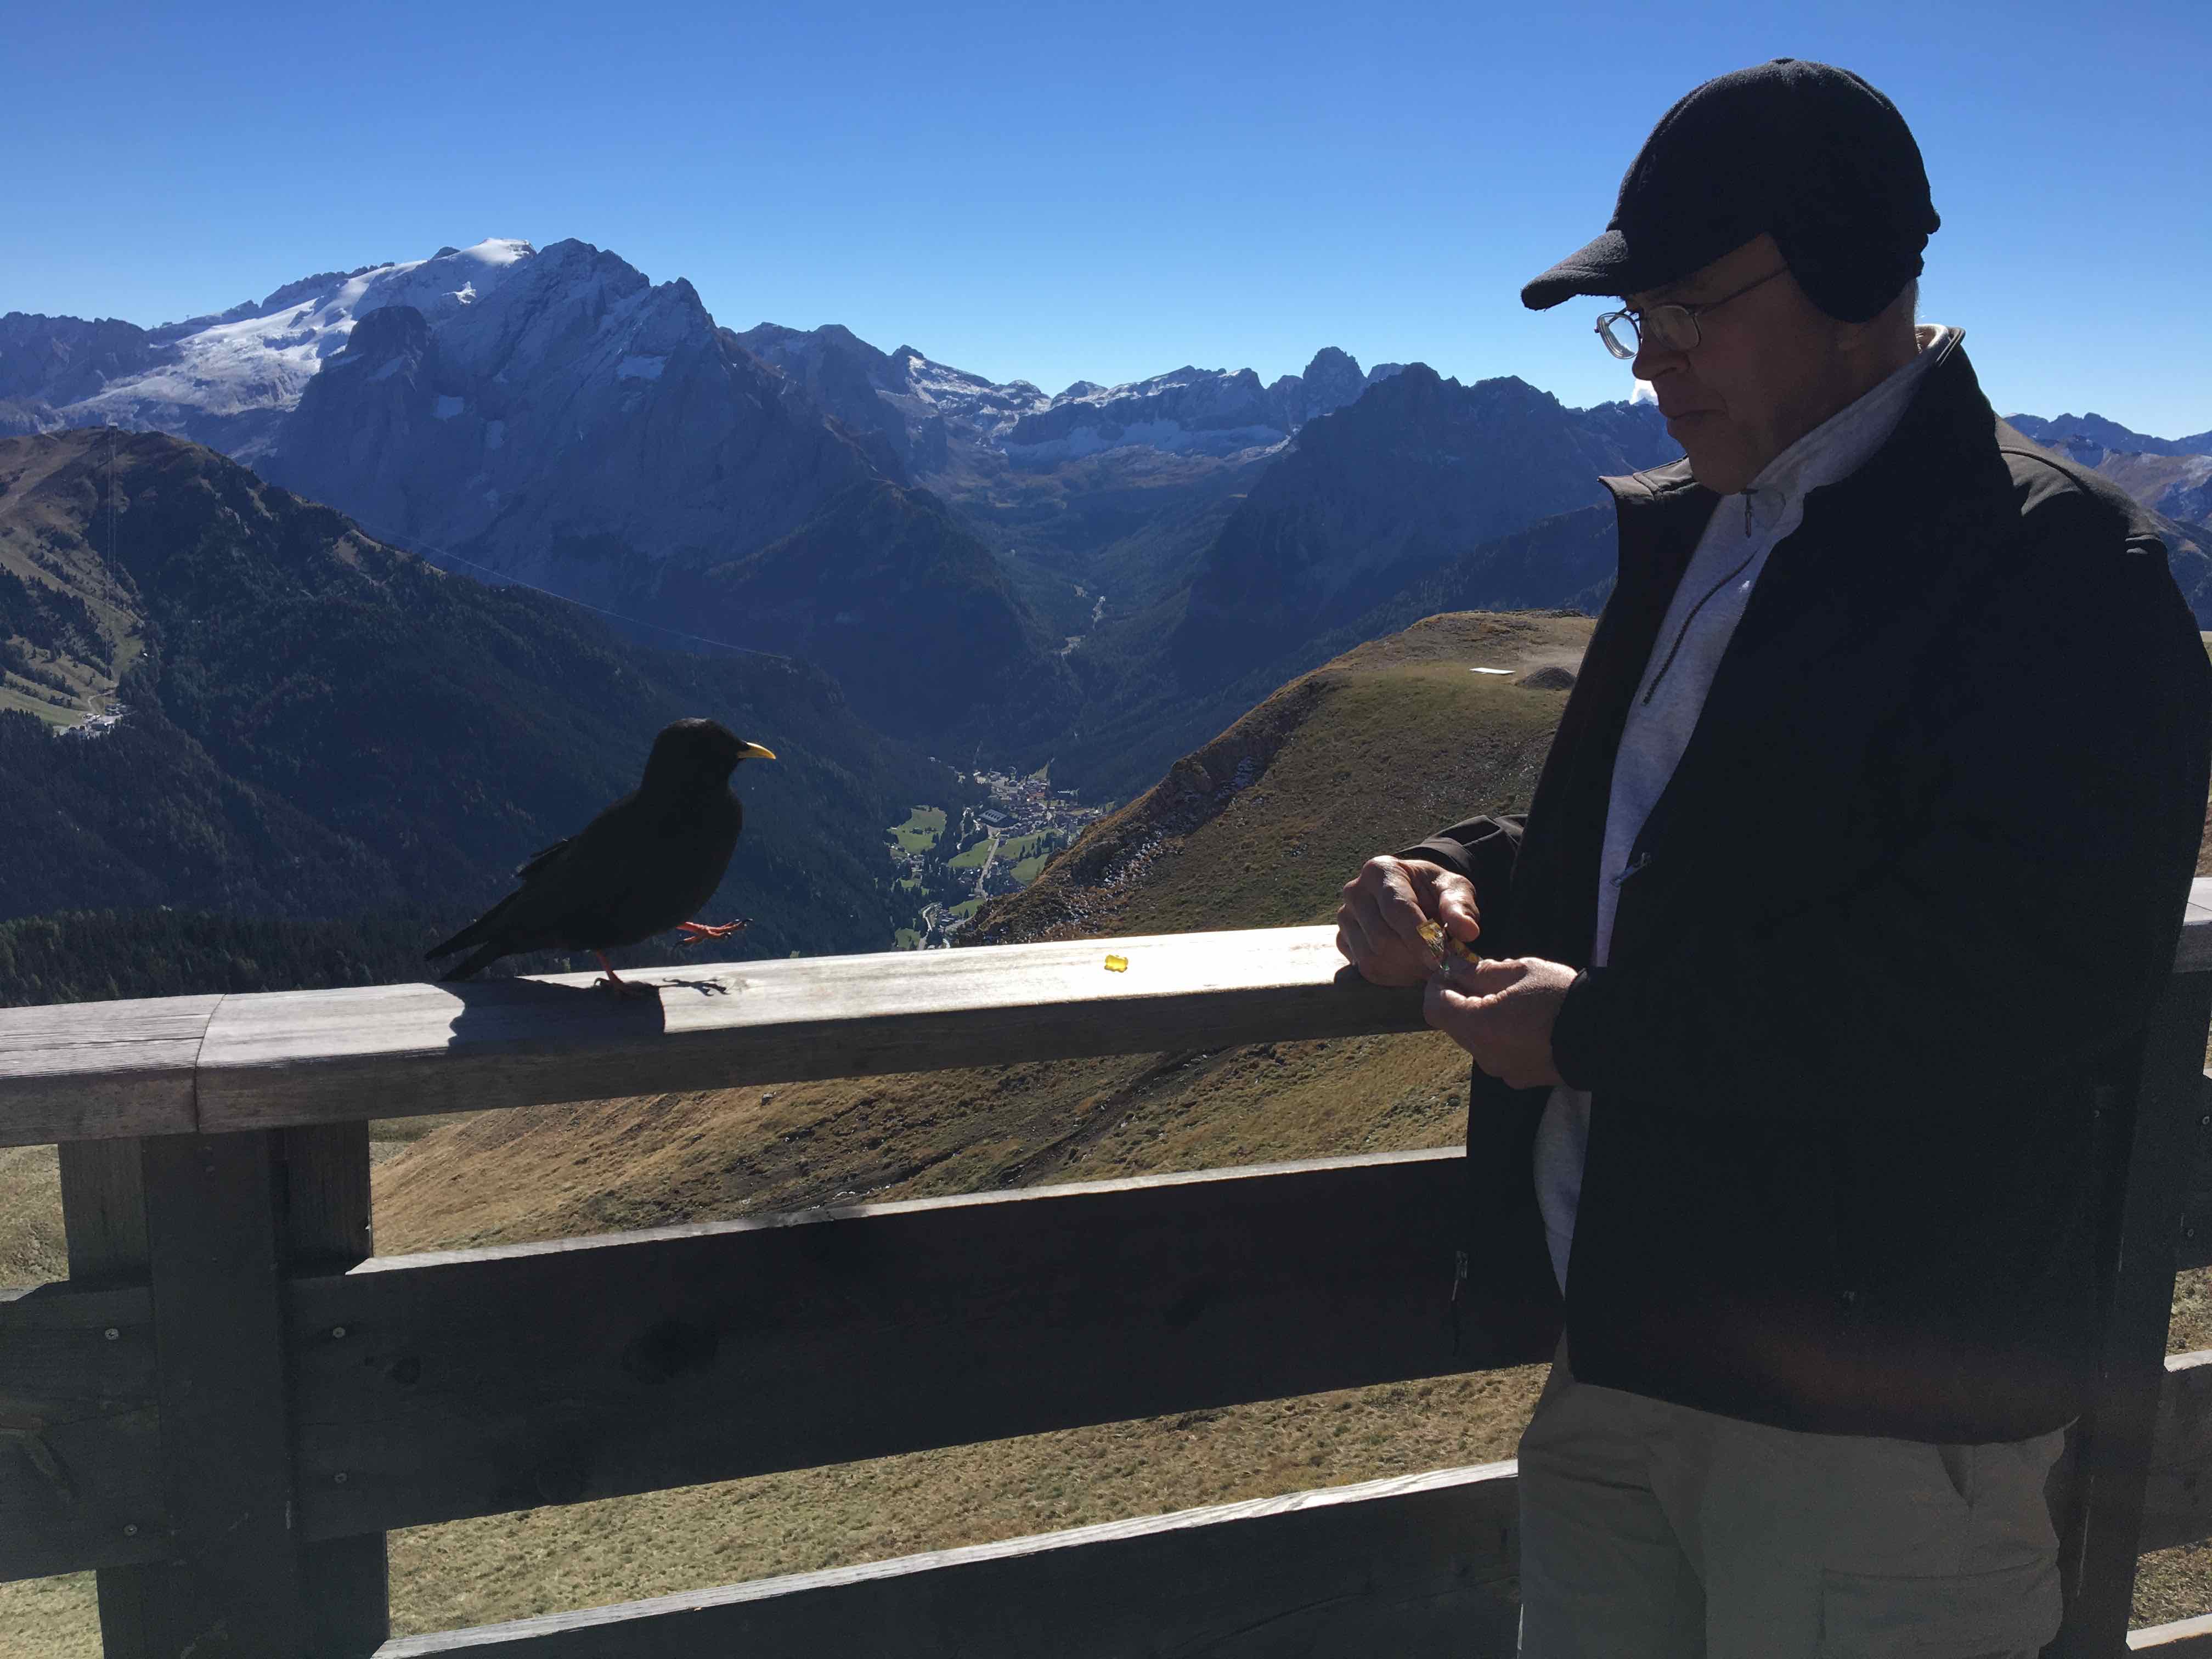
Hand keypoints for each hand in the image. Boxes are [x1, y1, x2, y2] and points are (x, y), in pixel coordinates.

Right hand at [1335, 857, 1480, 987]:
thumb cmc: (1434, 891)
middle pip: (1381, 938)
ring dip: (1404, 971)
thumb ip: (1461, 907)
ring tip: (1427, 966)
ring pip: (1371, 957)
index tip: (1439, 959)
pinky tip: (1410, 969)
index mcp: (1381, 870)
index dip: (1419, 937)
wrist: (1413, 896)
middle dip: (1414, 958)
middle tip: (1440, 965)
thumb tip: (1467, 931)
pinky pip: (1364, 968)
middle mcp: (1355, 891)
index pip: (1396, 908)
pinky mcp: (1342, 939)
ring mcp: (1345, 917)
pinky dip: (1391, 976)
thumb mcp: (1454, 889)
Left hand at [1424, 956, 1575, 1088]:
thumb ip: (1480, 972)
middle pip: (1454, 1024)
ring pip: (1476, 1039)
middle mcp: (1483, 1054)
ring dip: (1482, 1018)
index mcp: (1478, 1025)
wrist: (1605, 1036)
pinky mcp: (1519, 1078)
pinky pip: (1497, 1053)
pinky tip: (1525, 1020)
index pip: (1434, 1007)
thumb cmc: (1562, 998)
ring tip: (1511, 997)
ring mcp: (1501, 1070)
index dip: (1437, 986)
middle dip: (1461, 1000)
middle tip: (1484, 977)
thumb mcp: (1520, 971)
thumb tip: (1456, 969)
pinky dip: (1501, 1035)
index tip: (1451, 970)